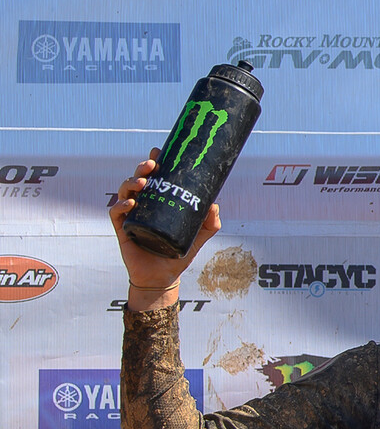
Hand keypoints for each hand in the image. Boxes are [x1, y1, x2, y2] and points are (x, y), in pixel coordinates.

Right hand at [110, 149, 218, 307]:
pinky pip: (116, 214)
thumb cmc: (178, 253)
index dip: (154, 162)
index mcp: (158, 201)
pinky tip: (130, 204)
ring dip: (131, 183)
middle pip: (137, 180)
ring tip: (143, 183)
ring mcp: (131, 217)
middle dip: (141, 169)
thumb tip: (214, 203)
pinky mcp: (122, 230)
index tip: (158, 151)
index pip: (154, 177)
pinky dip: (121, 206)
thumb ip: (211, 221)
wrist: (163, 277)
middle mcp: (143, 205)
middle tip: (151, 165)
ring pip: (124, 192)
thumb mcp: (200, 235)